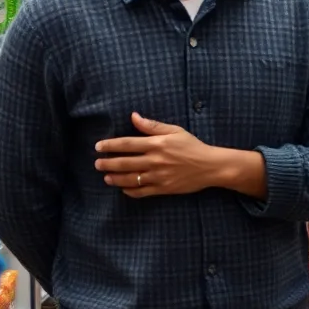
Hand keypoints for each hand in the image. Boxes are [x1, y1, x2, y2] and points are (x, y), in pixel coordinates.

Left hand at [96, 113, 217, 198]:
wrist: (210, 166)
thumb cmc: (193, 146)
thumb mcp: (175, 131)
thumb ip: (152, 125)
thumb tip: (133, 116)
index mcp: (157, 144)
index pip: (127, 144)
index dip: (110, 145)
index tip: (98, 147)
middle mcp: (155, 160)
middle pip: (124, 162)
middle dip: (107, 163)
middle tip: (97, 164)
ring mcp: (158, 176)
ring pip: (130, 178)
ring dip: (115, 178)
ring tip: (106, 177)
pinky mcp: (163, 188)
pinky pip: (142, 191)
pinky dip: (130, 191)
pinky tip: (123, 188)